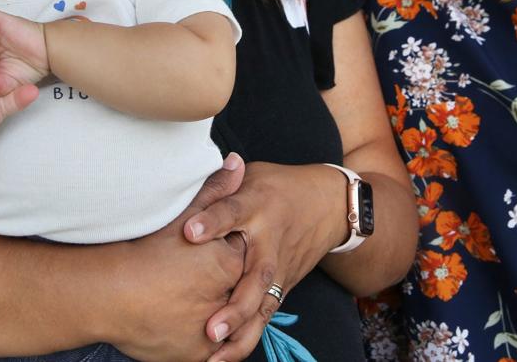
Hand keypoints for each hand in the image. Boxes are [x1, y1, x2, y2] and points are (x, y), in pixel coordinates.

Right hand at [108, 154, 247, 361]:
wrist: (105, 293)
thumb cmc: (143, 251)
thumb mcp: (183, 214)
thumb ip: (215, 189)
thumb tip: (237, 163)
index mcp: (229, 265)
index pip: (239, 256)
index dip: (222, 252)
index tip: (202, 252)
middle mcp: (227, 300)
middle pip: (234, 290)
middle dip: (219, 285)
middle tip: (189, 279)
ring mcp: (212, 331)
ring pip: (223, 322)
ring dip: (212, 313)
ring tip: (185, 301)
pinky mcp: (196, 355)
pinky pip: (209, 349)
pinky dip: (197, 337)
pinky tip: (180, 322)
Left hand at [183, 162, 340, 361]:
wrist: (328, 206)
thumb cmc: (279, 187)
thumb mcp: (252, 176)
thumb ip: (220, 183)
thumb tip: (188, 174)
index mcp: (258, 206)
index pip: (233, 213)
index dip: (212, 222)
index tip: (189, 233)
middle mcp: (269, 242)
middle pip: (256, 274)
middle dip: (235, 303)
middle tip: (210, 326)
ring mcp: (279, 269)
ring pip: (263, 305)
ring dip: (240, 331)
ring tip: (214, 355)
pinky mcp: (282, 287)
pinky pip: (265, 316)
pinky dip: (246, 339)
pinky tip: (222, 359)